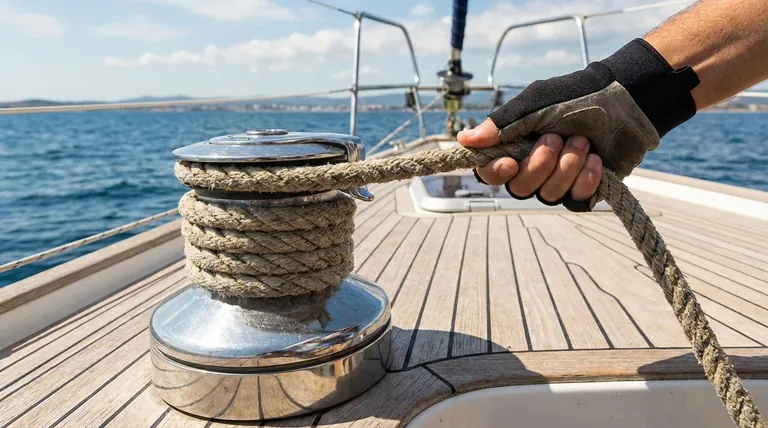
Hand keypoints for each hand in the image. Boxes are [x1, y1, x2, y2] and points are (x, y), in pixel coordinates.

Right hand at [458, 39, 699, 211]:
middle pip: (519, 188)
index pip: (490, 173)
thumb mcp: (535, 104)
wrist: (627, 102)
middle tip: (558, 138)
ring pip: (548, 195)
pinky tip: (597, 161)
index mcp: (515, 146)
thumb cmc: (577, 97)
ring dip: (568, 167)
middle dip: (541, 164)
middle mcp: (532, 167)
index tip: (512, 162)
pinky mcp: (583, 191)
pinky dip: (586, 180)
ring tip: (584, 142)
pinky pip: (574, 201)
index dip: (497, 173)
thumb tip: (463, 139)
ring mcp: (558, 181)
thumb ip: (501, 124)